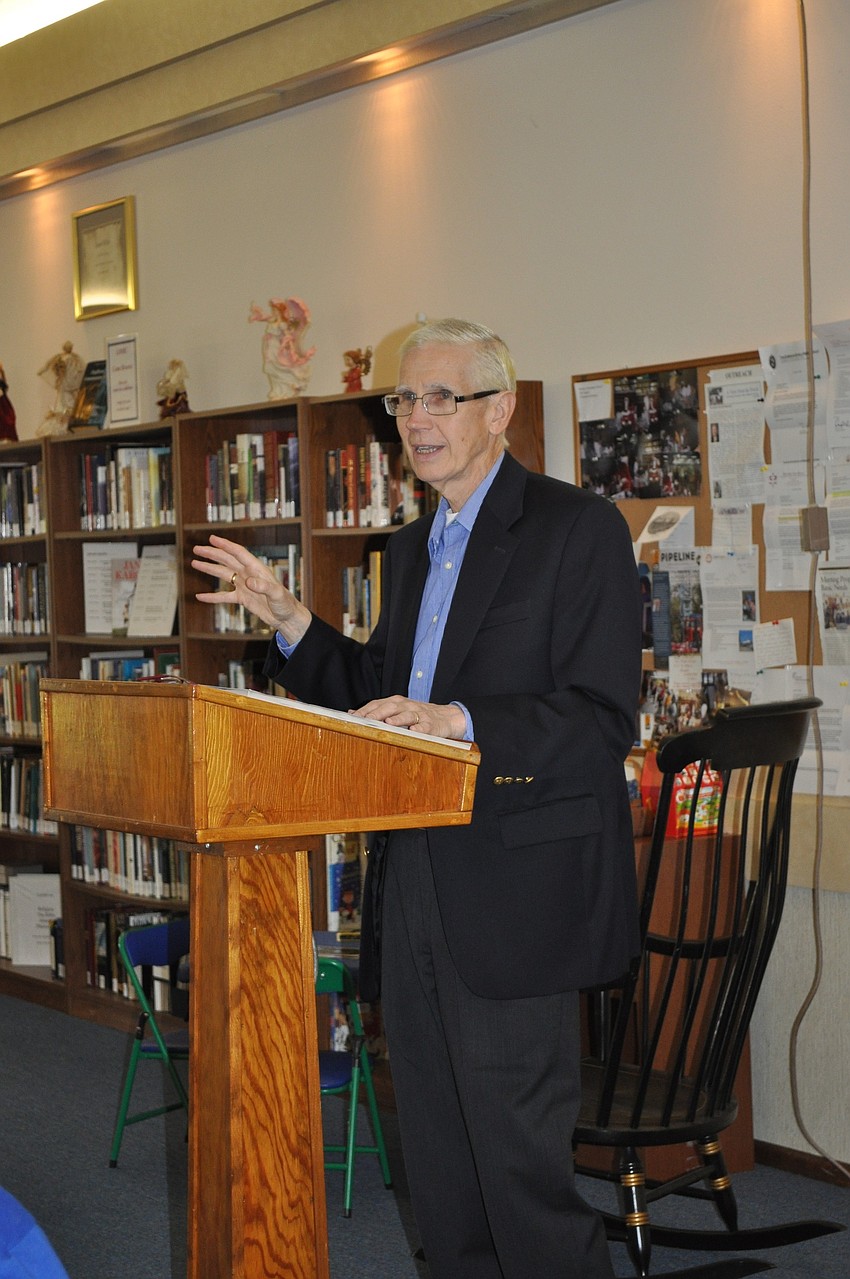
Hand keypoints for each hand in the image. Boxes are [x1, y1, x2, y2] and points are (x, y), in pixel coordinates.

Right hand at [191, 533, 311, 644]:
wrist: (287, 618)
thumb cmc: (286, 604)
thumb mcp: (277, 594)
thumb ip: (264, 586)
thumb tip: (249, 582)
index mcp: (257, 569)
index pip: (238, 553)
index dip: (225, 545)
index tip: (212, 539)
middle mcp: (248, 574)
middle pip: (227, 560)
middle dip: (212, 554)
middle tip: (197, 549)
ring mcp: (244, 586)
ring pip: (223, 574)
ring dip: (209, 569)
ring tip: (195, 563)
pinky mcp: (242, 598)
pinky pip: (224, 596)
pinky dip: (212, 597)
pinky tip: (200, 596)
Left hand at [352, 695, 466, 739]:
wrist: (446, 717)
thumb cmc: (417, 715)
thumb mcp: (396, 710)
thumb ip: (375, 711)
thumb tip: (352, 713)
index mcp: (396, 702)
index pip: (377, 704)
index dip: (365, 711)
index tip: (353, 718)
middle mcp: (407, 706)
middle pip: (390, 707)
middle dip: (377, 714)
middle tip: (365, 720)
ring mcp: (420, 714)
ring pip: (407, 715)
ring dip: (397, 719)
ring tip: (388, 723)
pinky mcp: (431, 725)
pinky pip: (424, 727)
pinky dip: (418, 729)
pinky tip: (412, 732)